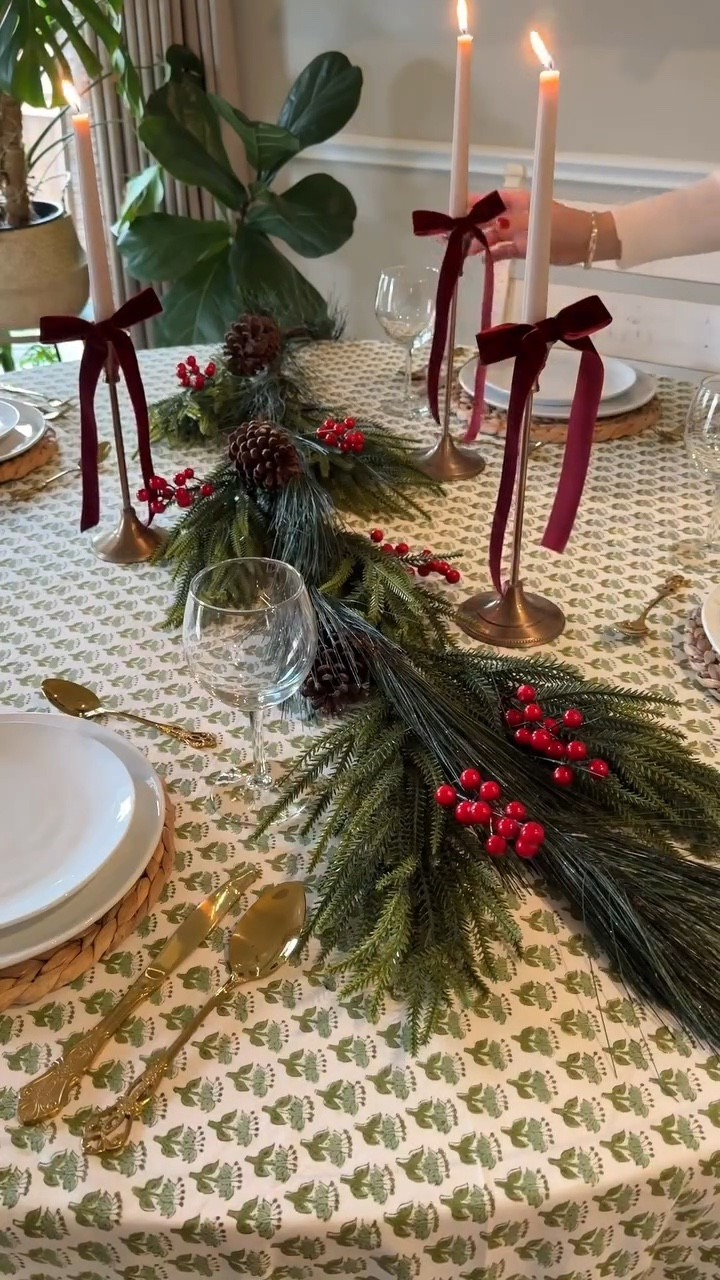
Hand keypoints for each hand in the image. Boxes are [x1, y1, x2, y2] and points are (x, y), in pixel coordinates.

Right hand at [470, 189, 618, 264]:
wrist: (588, 243)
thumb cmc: (565, 227)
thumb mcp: (539, 223)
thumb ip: (515, 225)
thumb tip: (493, 226)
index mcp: (521, 201)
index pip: (492, 199)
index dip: (474, 202)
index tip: (457, 208)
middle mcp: (517, 215)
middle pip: (489, 218)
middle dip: (471, 225)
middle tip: (452, 234)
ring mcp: (520, 232)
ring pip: (494, 236)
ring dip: (479, 242)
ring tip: (463, 251)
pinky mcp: (525, 249)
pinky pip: (504, 250)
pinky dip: (493, 254)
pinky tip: (481, 259)